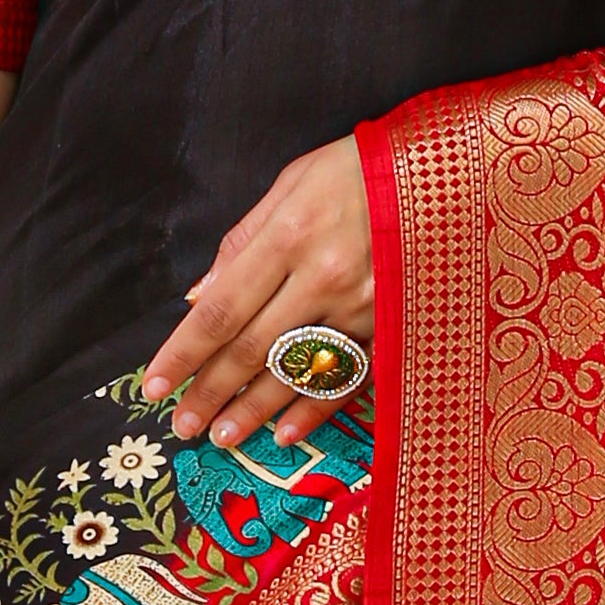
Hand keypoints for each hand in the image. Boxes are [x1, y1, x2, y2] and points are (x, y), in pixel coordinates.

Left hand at [141, 135, 376, 450]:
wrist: (450, 170)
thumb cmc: (362, 167)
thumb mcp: (294, 181)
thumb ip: (243, 241)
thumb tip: (199, 296)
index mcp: (291, 236)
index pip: (221, 310)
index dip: (184, 354)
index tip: (154, 386)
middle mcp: (325, 278)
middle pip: (252, 349)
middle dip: (211, 392)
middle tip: (181, 426)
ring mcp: (364, 307)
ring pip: (296, 372)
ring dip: (254, 410)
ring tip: (222, 437)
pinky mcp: (394, 325)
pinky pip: (349, 378)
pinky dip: (316, 410)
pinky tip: (285, 433)